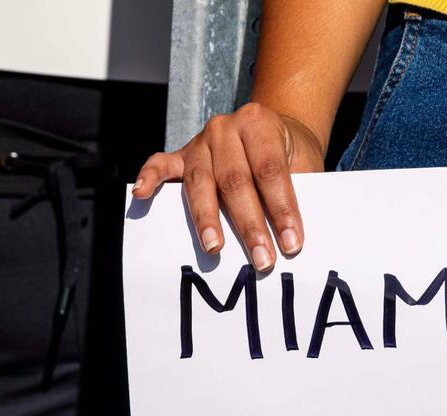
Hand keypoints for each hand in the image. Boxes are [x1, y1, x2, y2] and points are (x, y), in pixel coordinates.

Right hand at [133, 102, 325, 271]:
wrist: (276, 128)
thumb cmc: (292, 154)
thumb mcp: (306, 163)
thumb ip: (299, 191)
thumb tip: (291, 238)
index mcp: (259, 123)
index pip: (270, 172)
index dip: (282, 210)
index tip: (291, 244)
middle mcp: (225, 128)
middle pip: (235, 181)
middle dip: (249, 225)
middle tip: (262, 260)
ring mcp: (200, 141)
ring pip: (201, 182)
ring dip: (208, 218)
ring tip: (215, 247)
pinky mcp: (182, 154)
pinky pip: (161, 164)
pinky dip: (149, 177)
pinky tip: (140, 194)